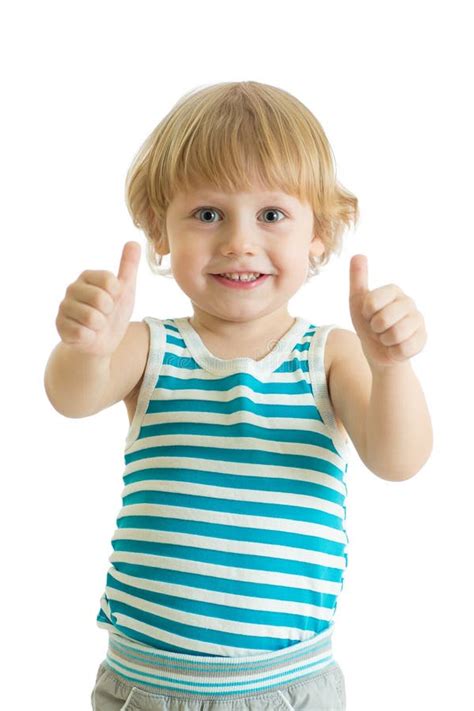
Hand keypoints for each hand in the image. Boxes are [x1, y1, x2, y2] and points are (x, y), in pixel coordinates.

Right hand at [55, 241, 140, 356]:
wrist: (102, 342)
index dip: (117, 294)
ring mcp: (64, 307)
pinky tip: (87, 334)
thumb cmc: (113, 314)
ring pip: (92, 318)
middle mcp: (72, 288)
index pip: (110, 280)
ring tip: (95, 325)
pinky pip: (82, 333)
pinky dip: (90, 337)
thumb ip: (128, 267)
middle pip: (101, 299)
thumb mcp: (125, 291)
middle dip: (109, 312)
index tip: (114, 298)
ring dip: (100, 326)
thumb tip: (134, 242)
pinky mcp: (59, 326)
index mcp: (87, 276)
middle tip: (104, 314)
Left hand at [349, 254, 426, 369]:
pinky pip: (403, 348)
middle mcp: (409, 302)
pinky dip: (394, 351)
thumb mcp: (358, 302)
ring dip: (384, 341)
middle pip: (383, 319)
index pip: (372, 302)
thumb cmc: (367, 323)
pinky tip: (396, 346)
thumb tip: (358, 254)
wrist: (378, 350)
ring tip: (387, 337)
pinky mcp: (423, 339)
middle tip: (378, 328)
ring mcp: (418, 320)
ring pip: (394, 335)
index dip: (366, 313)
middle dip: (375, 329)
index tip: (369, 315)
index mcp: (393, 290)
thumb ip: (358, 278)